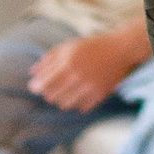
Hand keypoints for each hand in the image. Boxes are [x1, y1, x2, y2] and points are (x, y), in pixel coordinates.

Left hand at [28, 25, 144, 114]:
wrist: (121, 50)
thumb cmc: (93, 46)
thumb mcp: (68, 47)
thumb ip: (48, 59)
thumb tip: (32, 73)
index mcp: (68, 62)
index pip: (43, 84)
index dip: (36, 87)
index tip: (35, 86)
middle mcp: (77, 76)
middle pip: (52, 97)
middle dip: (48, 93)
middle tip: (53, 87)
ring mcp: (89, 87)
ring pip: (65, 105)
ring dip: (62, 99)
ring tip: (67, 90)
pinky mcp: (99, 95)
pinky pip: (80, 107)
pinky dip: (77, 103)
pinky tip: (80, 93)